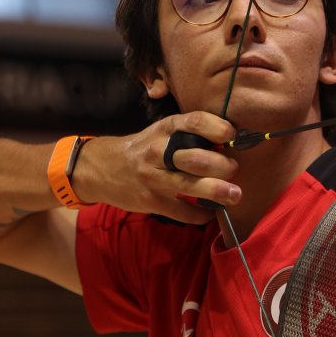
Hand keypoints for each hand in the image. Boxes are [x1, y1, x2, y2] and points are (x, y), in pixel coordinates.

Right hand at [71, 112, 240, 223]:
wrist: (100, 169)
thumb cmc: (142, 148)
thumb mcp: (161, 132)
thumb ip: (190, 136)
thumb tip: (229, 145)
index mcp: (165, 129)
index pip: (195, 122)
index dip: (219, 128)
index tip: (234, 136)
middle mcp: (158, 152)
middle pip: (198, 158)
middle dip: (223, 166)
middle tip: (234, 169)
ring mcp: (153, 179)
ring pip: (191, 186)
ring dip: (218, 191)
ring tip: (235, 195)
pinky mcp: (151, 201)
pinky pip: (182, 212)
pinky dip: (201, 214)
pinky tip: (211, 212)